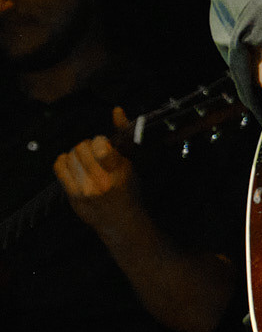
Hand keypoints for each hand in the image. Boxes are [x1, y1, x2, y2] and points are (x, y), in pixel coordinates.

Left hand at [55, 112, 138, 230]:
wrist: (120, 221)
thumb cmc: (128, 189)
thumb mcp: (132, 162)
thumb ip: (124, 136)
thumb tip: (117, 110)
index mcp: (120, 172)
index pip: (100, 146)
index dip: (100, 141)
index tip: (105, 145)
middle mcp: (101, 181)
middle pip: (82, 148)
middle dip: (88, 146)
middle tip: (95, 154)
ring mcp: (84, 190)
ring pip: (70, 155)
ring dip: (77, 154)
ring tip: (86, 162)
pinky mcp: (71, 196)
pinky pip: (59, 166)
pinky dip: (65, 161)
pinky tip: (73, 166)